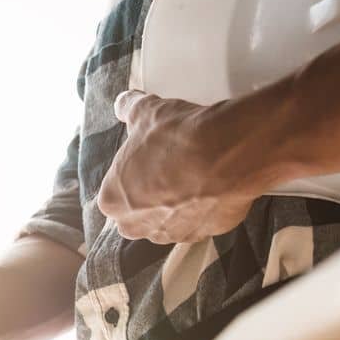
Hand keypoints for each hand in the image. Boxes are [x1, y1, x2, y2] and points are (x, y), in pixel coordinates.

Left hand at [96, 90, 278, 244]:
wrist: (227, 153)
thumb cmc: (179, 137)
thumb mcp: (145, 111)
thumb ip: (128, 109)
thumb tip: (124, 104)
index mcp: (112, 200)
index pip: (115, 190)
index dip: (133, 172)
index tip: (147, 160)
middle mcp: (136, 225)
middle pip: (138, 212)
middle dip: (151, 195)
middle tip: (169, 169)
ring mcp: (171, 234)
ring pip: (168, 221)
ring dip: (177, 203)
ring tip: (193, 175)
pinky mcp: (204, 235)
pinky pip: (199, 222)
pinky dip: (204, 207)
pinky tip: (212, 186)